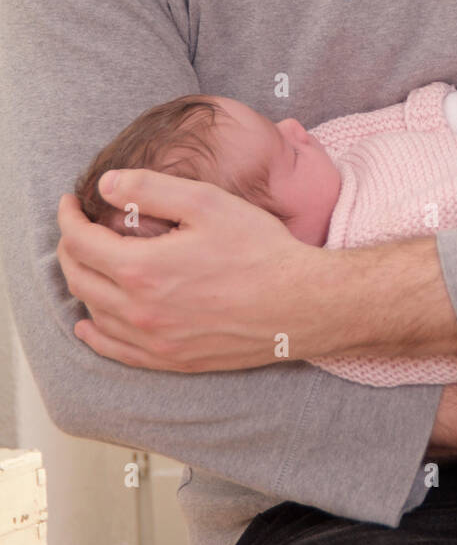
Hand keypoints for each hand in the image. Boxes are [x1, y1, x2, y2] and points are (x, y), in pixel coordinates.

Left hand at [56, 170, 322, 371]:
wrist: (300, 304)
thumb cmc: (260, 251)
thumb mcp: (207, 203)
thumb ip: (150, 189)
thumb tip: (106, 183)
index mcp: (142, 269)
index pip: (80, 242)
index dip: (69, 217)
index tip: (71, 202)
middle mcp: (139, 311)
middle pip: (79, 278)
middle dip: (69, 247)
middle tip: (77, 226)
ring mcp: (154, 341)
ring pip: (93, 313)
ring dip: (81, 284)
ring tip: (86, 261)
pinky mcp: (172, 360)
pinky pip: (116, 351)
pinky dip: (95, 334)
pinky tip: (89, 323)